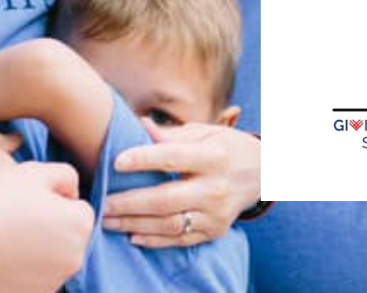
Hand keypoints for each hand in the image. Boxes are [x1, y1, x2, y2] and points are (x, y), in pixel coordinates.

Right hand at [0, 162, 92, 292]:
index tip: (30, 200)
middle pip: (67, 238)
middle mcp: (74, 259)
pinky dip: (21, 272)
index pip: (78, 209)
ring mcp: (52, 282)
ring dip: (37, 251)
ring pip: (50, 260)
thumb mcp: (37, 171)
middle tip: (16, 218)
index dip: (56, 201)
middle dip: (51, 228)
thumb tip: (71, 195)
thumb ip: (67, 177)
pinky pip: (32, 280)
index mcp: (80, 225)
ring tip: (4, 238)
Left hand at [100, 123, 259, 247]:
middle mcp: (216, 187)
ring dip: (135, 224)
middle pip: (166, 199)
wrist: (263, 173)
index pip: (172, 158)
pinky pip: (180, 240)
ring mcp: (217, 213)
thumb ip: (172, 134)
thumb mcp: (205, 132)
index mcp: (213, 156)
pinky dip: (154, 240)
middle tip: (103, 203)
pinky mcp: (216, 230)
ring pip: (169, 224)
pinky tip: (132, 235)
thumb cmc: (226, 147)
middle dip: (130, 203)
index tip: (116, 161)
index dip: (142, 159)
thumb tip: (140, 126)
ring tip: (109, 221)